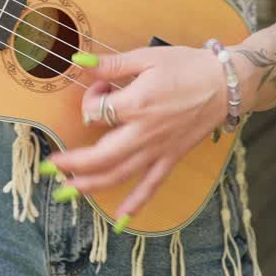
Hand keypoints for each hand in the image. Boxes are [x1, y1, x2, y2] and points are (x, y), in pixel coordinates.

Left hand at [48, 44, 228, 219]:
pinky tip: (121, 218)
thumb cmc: (187, 65)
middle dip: (72, 163)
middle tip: (50, 166)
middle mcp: (144, 132)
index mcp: (136, 103)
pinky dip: (135, 203)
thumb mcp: (147, 57)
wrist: (225, 84)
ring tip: (67, 192)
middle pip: (100, 156)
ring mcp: (158, 149)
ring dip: (91, 186)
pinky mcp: (171, 158)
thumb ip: (111, 64)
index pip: (97, 111)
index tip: (98, 85)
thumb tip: (79, 63)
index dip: (90, 98)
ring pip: (119, 175)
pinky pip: (151, 186)